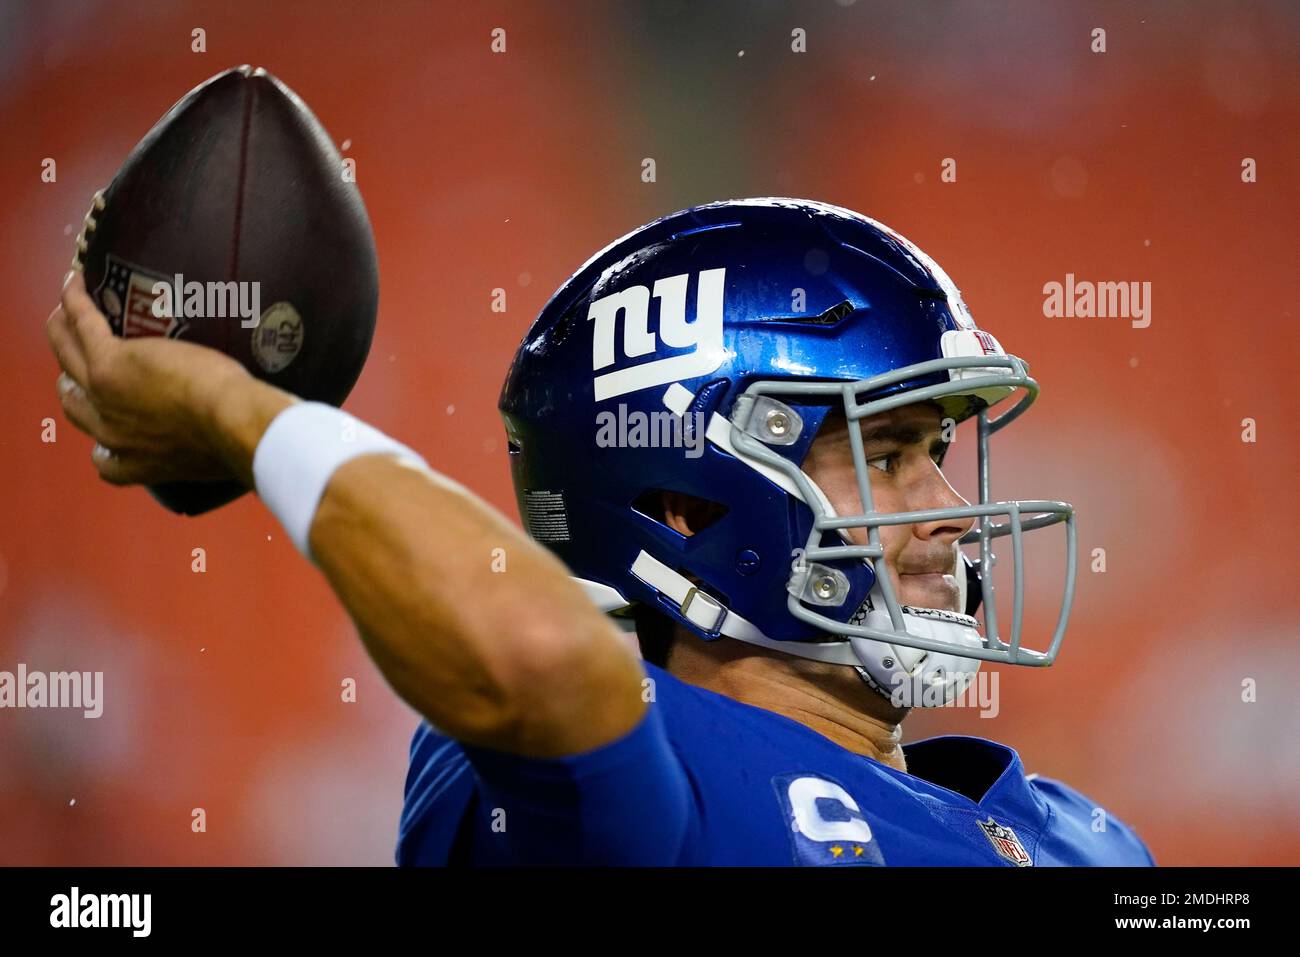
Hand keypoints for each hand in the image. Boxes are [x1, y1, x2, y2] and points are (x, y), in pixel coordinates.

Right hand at [46, 270, 254, 485]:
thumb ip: (201, 450)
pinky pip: (82, 324)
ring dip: (62, 332)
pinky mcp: (111, 362)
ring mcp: (104, 394)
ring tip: (67, 313)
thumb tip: (226, 440)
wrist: (231, 425)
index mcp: (135, 465)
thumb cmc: (237, 440)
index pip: (103, 454)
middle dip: (72, 378)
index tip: (109, 413)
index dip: (102, 429)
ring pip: (67, 356)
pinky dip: (75, 301)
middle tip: (81, 354)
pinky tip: (76, 280)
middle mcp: (109, 433)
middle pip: (74, 400)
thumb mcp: (210, 458)